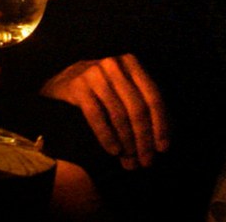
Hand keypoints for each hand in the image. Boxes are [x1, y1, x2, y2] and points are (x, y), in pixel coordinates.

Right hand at [39, 53, 168, 170]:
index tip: (162, 148)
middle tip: (146, 161)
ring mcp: (95, 74)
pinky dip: (107, 136)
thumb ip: (144, 108)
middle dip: (144, 138)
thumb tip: (163, 139)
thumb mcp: (125, 91)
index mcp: (132, 64)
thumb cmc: (101, 92)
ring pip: (119, 113)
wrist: (62, 83)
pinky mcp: (77, 86)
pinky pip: (97, 115)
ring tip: (129, 160)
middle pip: (137, 107)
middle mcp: (114, 65)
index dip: (161, 124)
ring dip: (127, 141)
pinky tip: (113, 151)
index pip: (153, 97)